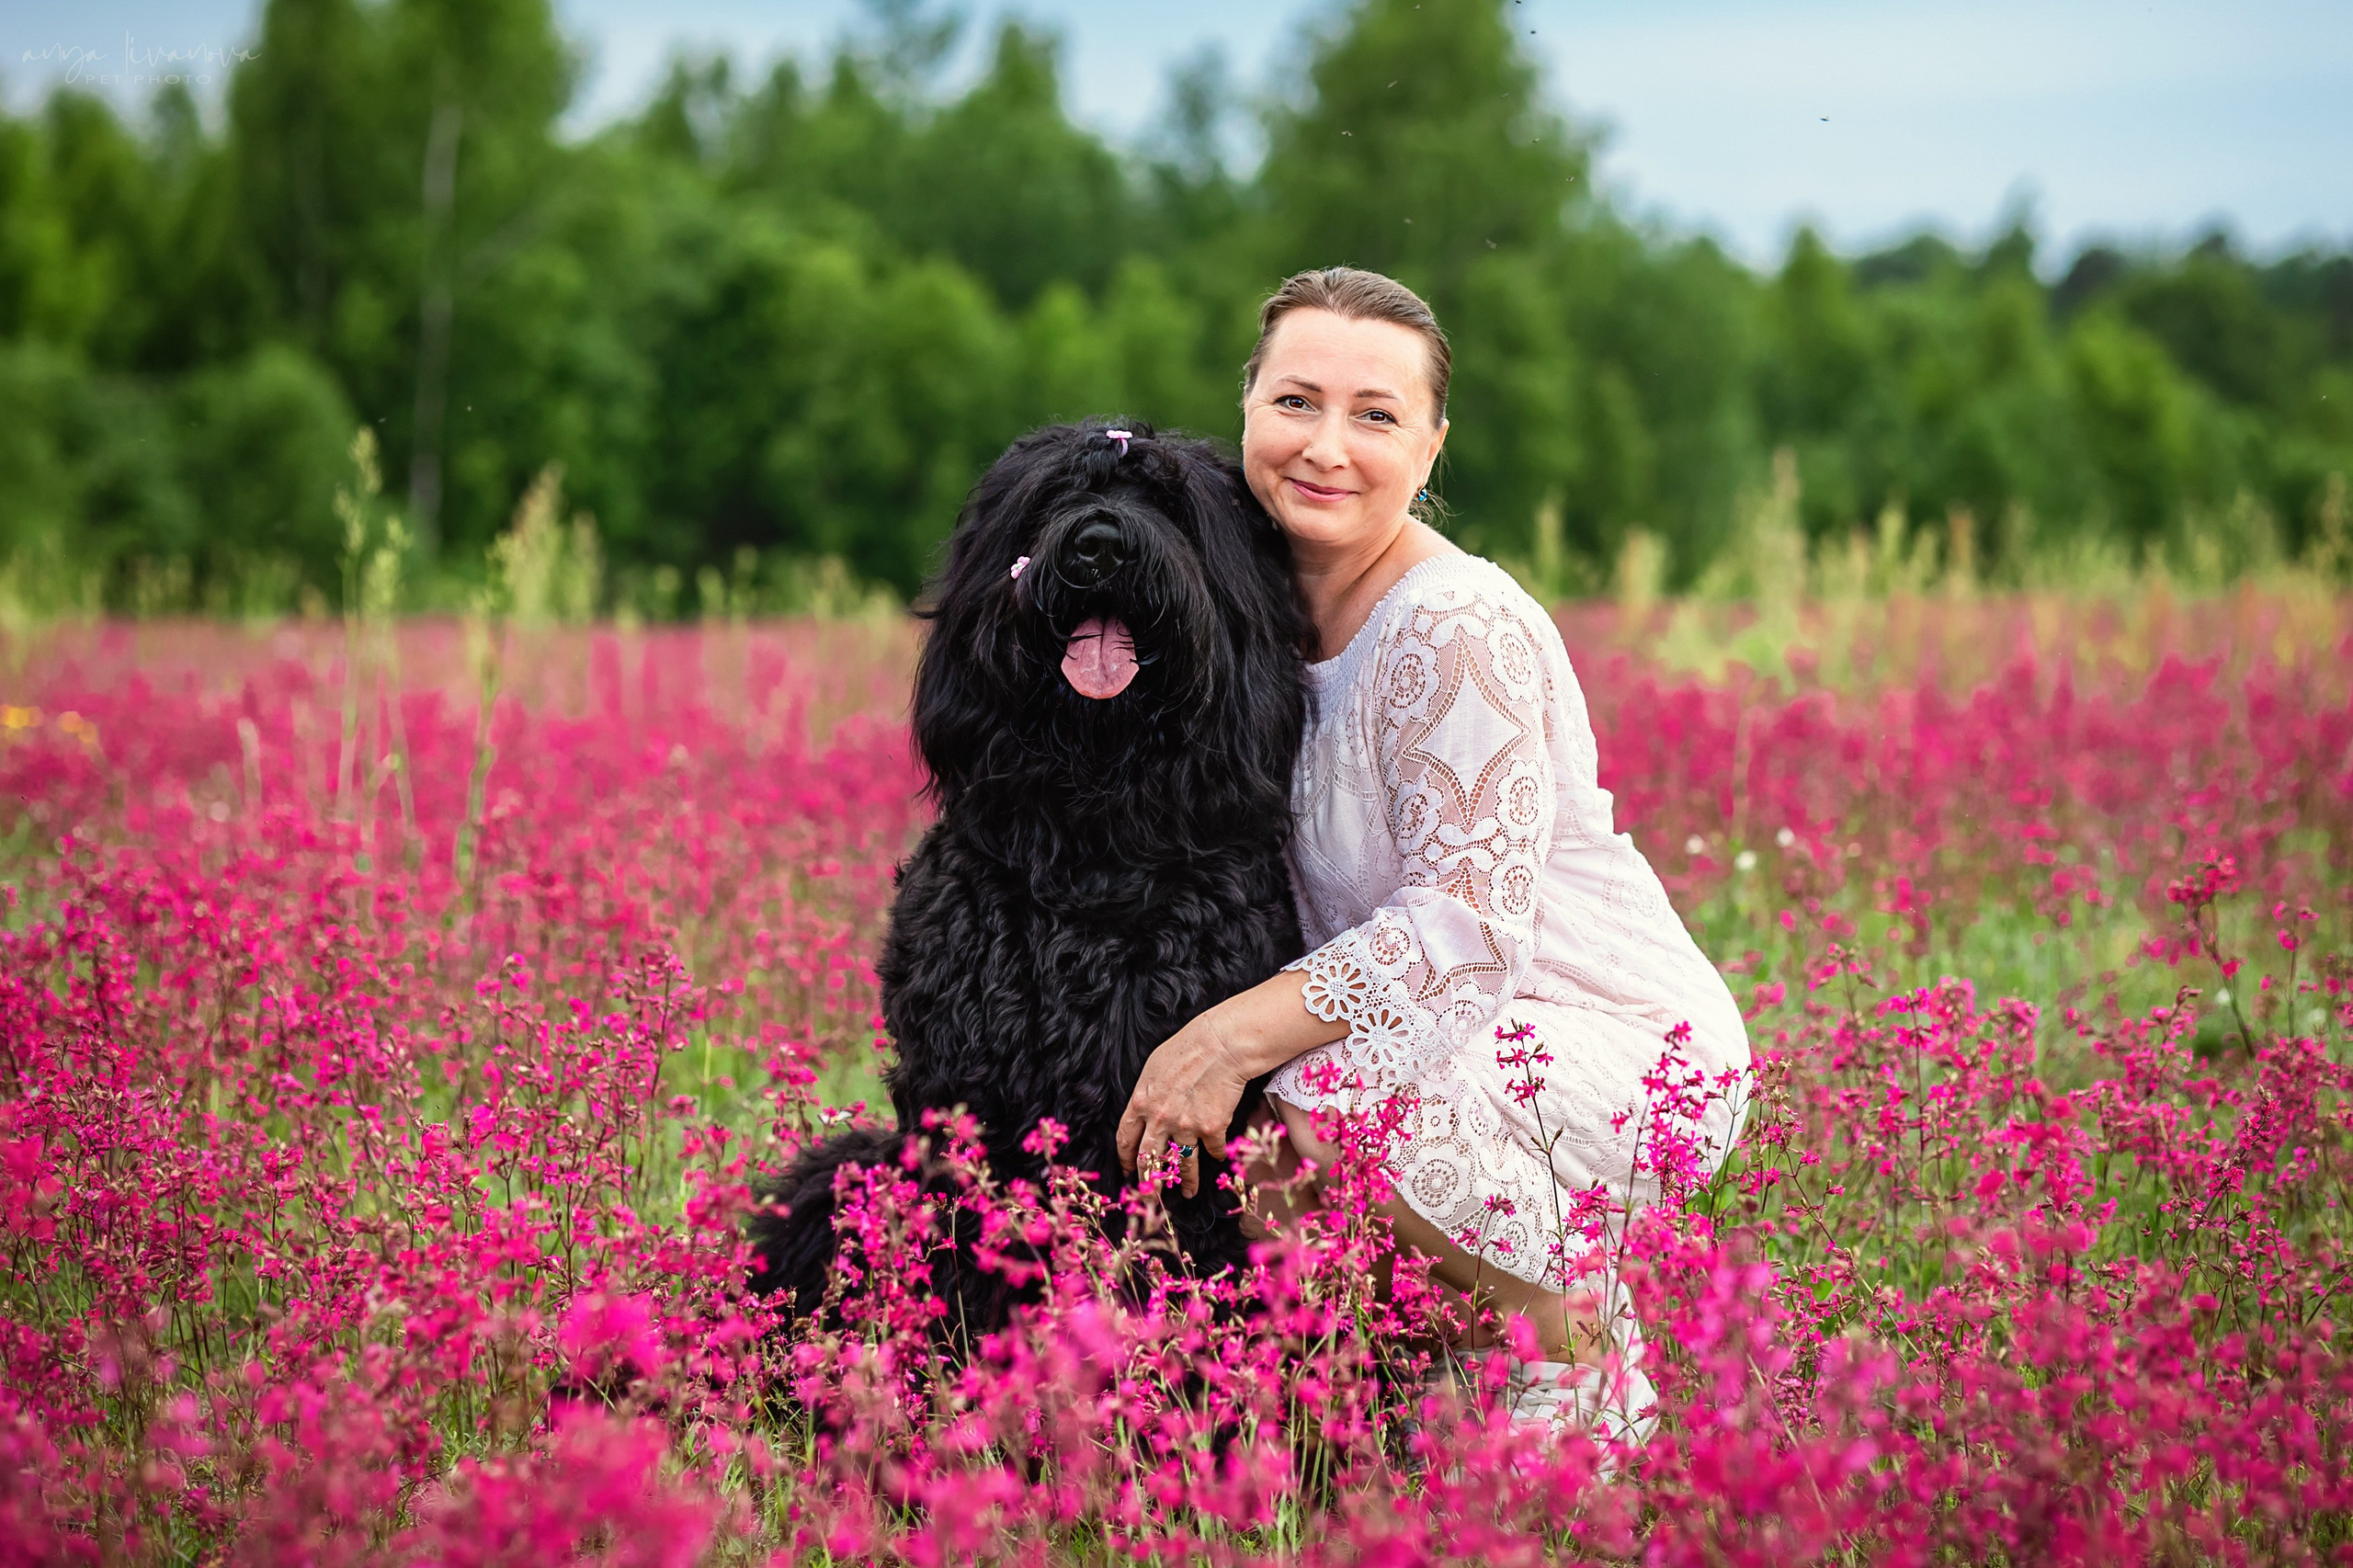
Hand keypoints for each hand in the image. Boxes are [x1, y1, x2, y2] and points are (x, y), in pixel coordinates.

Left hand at [1117, 1009, 1250, 1198]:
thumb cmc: (1186, 1049)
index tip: (1128, 1170)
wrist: (1220, 1045)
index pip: (1125, 1139)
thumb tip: (1144, 1111)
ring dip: (1186, 1182)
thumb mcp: (1152, 1068)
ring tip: (1189, 1193)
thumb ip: (1146, 1094)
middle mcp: (1160, 1120)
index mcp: (1141, 1103)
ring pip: (1182, 1165)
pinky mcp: (1212, 1129)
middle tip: (1152, 1195)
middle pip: (1149, 1160)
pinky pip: (1213, 1150)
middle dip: (1150, 1182)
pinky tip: (1219, 1157)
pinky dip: (1217, 1155)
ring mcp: (1186, 1127)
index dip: (1126, 1159)